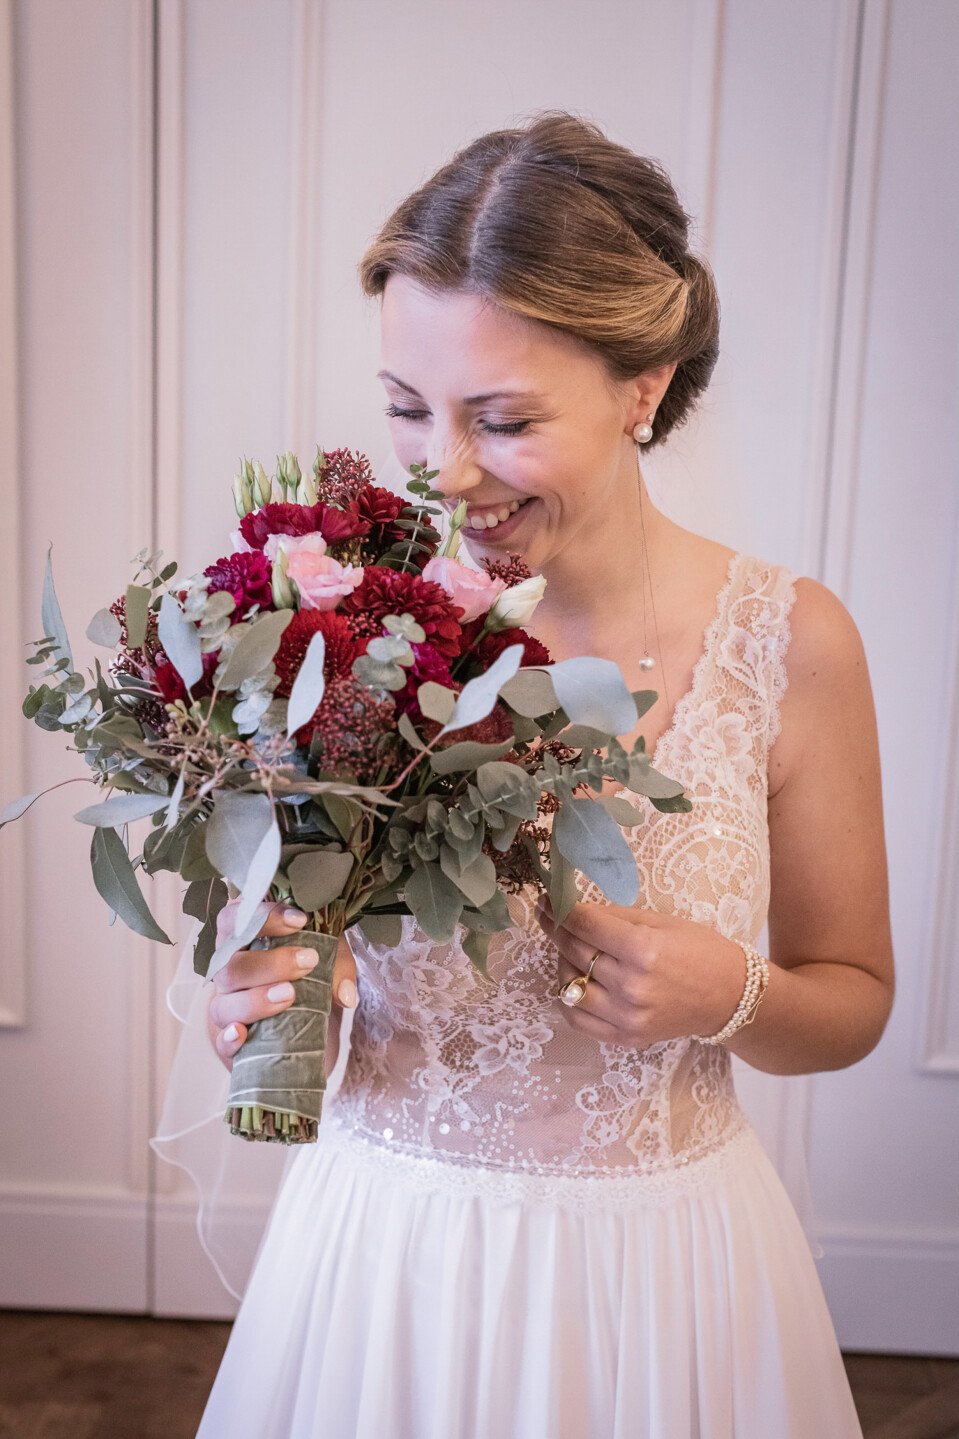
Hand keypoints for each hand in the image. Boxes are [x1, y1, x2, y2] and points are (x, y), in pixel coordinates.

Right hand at [206, 898, 357, 1071]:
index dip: (264, 917)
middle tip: (308, 961)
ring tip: (289, 995)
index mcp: (242, 940)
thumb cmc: (306, 977)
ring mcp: (224, 1006)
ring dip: (256, 1000)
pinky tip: (243, 1033)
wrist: (300, 1023)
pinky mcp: (226, 1039)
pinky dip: (229, 1038)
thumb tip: (345, 995)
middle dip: (271, 963)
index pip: (237, 919)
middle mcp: (226, 971)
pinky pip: (219, 1040)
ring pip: (225, 1002)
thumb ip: (337, 968)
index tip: (300, 920)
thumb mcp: (326, 961)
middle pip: (232, 964)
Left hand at [534, 897, 746, 1046]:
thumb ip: (616, 917)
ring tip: (570, 950)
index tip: (548, 900)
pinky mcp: (626, 1038)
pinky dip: (570, 998)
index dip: (560, 909)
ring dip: (562, 963)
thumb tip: (575, 908)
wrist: (728, 997)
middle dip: (557, 930)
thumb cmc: (699, 951)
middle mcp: (631, 987)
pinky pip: (579, 1019)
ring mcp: (627, 1017)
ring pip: (569, 985)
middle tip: (551, 917)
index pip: (585, 925)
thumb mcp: (661, 922)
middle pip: (574, 951)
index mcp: (643, 951)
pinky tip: (576, 980)